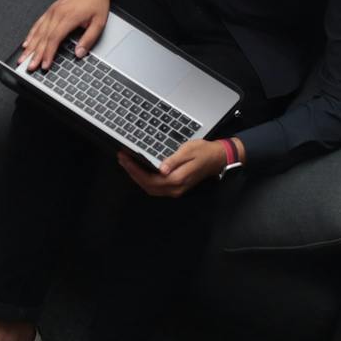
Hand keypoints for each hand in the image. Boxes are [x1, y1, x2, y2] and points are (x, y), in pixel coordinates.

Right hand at [19, 0, 112, 71]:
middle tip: (30, 66)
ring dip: (30, 46)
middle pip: (43, 37)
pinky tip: (26, 42)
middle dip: (35, 54)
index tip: (44, 65)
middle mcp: (57, 14)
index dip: (48, 53)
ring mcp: (52, 11)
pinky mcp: (51, 10)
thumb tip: (79, 53)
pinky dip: (31, 34)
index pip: (54, 39)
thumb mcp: (99, 22)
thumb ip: (89, 39)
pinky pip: (38, 23)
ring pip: (38, 31)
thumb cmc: (96, 2)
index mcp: (69, 17)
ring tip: (23, 58)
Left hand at [119, 136, 233, 198]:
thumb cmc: (204, 152)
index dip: (135, 169)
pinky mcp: (176, 187)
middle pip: (147, 186)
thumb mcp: (188, 151)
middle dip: (132, 173)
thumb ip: (173, 161)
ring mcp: (176, 190)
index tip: (125, 158)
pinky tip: (139, 169)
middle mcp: (175, 188)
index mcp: (177, 179)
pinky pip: (156, 187)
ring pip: (150, 188)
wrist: (218, 159)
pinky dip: (145, 179)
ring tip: (127, 163)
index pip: (149, 178)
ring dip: (137, 177)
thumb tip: (161, 168)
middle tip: (122, 159)